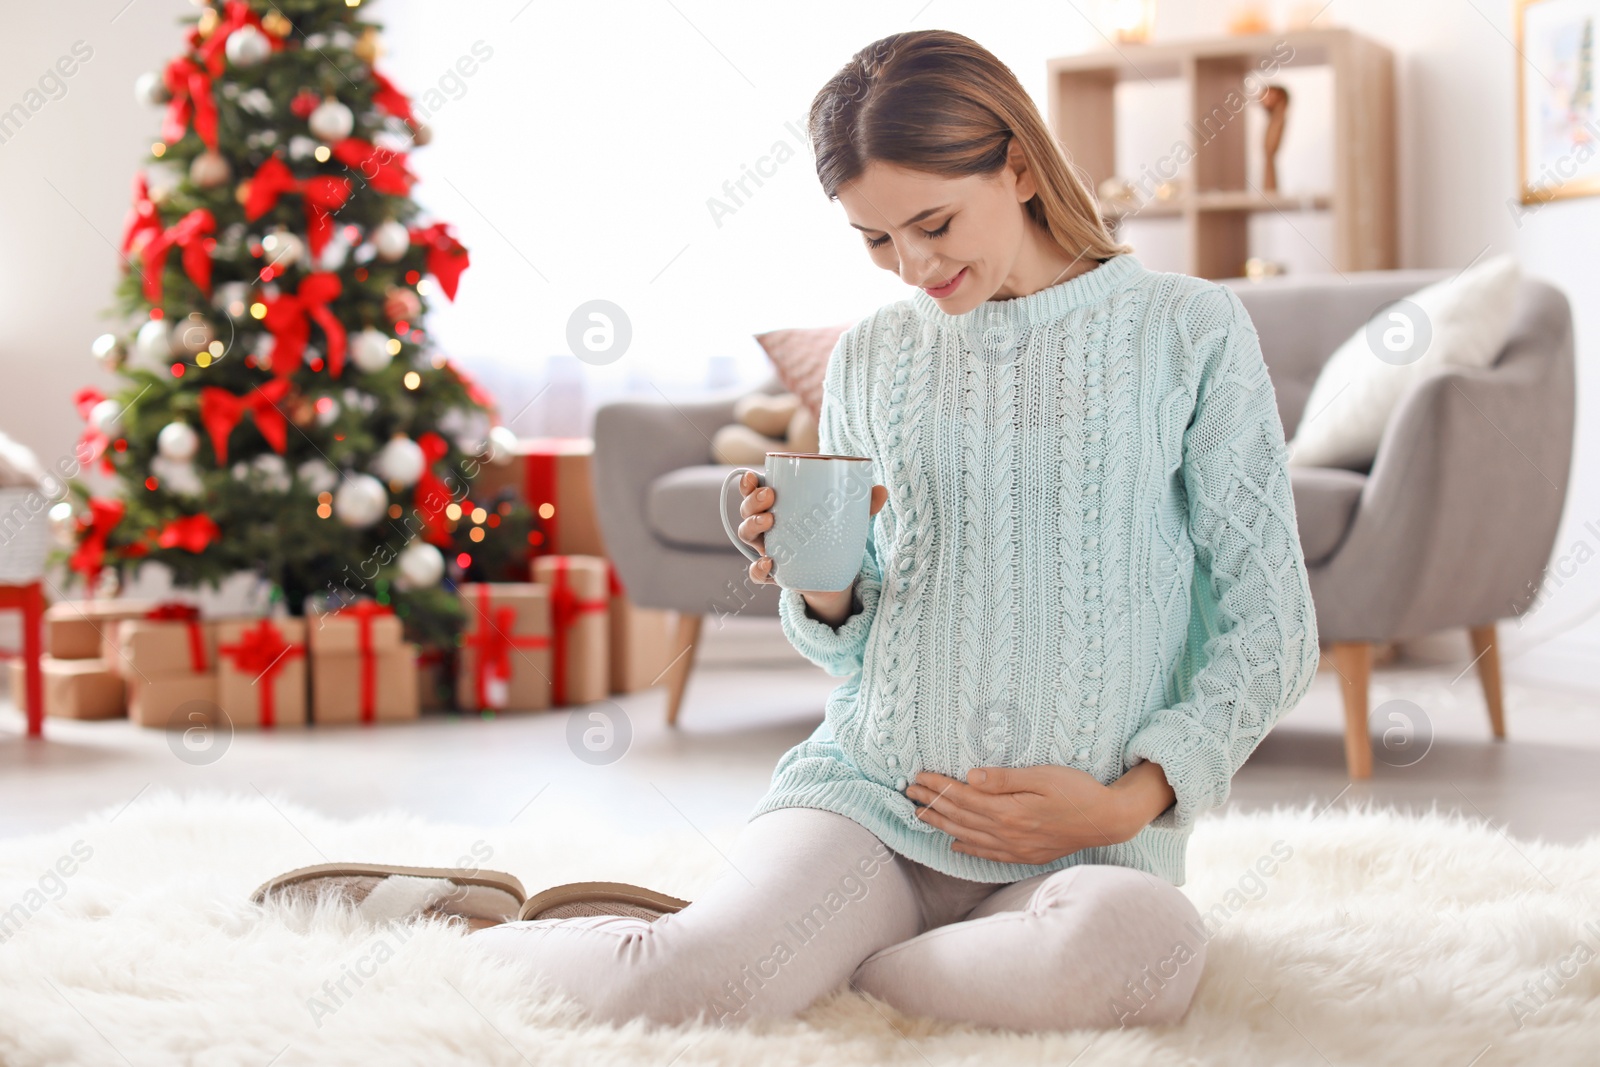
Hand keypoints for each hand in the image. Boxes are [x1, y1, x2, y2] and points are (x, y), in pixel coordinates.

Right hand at [735, 470, 887, 623]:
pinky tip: (770, 562)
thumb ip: (863, 504)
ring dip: (753, 525)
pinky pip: (757, 573)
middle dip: (752, 501)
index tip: (753, 476)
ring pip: (747, 536)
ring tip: (770, 520)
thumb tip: (881, 490)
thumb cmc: (833, 535)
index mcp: (779, 506)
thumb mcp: (848, 518)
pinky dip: (758, 568)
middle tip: (769, 496)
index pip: (755, 491)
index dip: (748, 483)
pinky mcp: (775, 574)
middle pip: (747, 511)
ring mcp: (768, 550)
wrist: (834, 577)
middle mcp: (767, 527)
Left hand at [904, 762, 1174, 865]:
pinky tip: (954, 843)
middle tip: (908, 793)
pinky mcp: (1025, 854)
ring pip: (968, 836)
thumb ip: (1004, 779)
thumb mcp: (1042, 776)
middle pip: (960, 818)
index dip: (938, 787)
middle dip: (932, 805)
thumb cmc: (1077, 790)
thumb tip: (969, 777)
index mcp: (1009, 811)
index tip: (917, 777)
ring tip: (920, 815)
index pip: (962, 798)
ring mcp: (1015, 848)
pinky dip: (967, 847)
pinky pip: (988, 854)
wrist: (1107, 820)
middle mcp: (1007, 834)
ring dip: (942, 825)